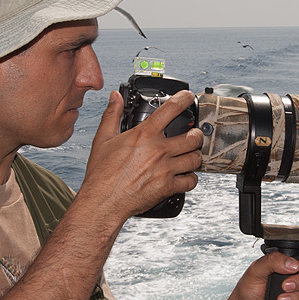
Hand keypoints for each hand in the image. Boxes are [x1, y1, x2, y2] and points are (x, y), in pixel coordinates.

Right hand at [80, 90, 203, 221]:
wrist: (103, 201)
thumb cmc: (101, 174)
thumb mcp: (102, 139)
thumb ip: (111, 115)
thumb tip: (115, 98)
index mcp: (144, 135)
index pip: (171, 109)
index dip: (184, 99)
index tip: (188, 97)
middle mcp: (158, 150)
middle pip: (193, 137)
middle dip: (197, 135)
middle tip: (194, 135)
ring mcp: (165, 169)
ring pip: (195, 159)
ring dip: (195, 156)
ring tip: (191, 155)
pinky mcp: (168, 187)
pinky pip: (191, 181)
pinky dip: (191, 178)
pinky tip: (185, 176)